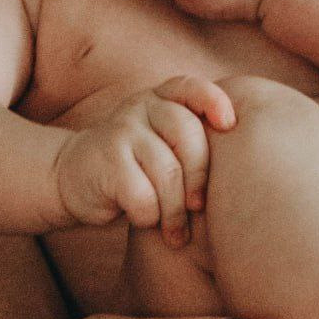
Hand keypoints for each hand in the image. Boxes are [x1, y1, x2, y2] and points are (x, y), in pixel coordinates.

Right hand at [55, 76, 234, 246]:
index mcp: (160, 97)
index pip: (191, 87)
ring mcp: (120, 131)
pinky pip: (143, 195)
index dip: (214, 101)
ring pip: (167, 172)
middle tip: (198, 207)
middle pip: (186, 134)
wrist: (72, 177)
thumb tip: (246, 160)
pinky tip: (144, 220)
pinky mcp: (105, 162)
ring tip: (175, 231)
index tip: (229, 125)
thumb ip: (191, 138)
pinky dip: (149, 215)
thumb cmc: (135, 165)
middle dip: (199, 176)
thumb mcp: (161, 140)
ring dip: (174, 210)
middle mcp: (140, 106)